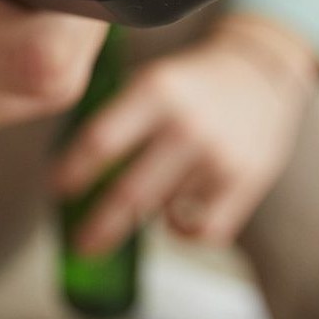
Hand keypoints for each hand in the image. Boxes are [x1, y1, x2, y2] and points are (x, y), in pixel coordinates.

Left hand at [55, 15, 318, 253]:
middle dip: (99, 227)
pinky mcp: (246, 182)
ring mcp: (218, 158)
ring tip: (135, 211)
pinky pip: (203, 231)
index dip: (73, 171)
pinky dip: (183, 232)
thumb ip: (117, 119)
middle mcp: (186, 127)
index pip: (101, 141)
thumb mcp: (151, 82)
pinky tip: (174, 220)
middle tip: (80, 244)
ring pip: (163, 213)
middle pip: (130, 194)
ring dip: (144, 219)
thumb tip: (70, 172)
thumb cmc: (189, 85)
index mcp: (155, 92)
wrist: (261, 74)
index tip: (57, 190)